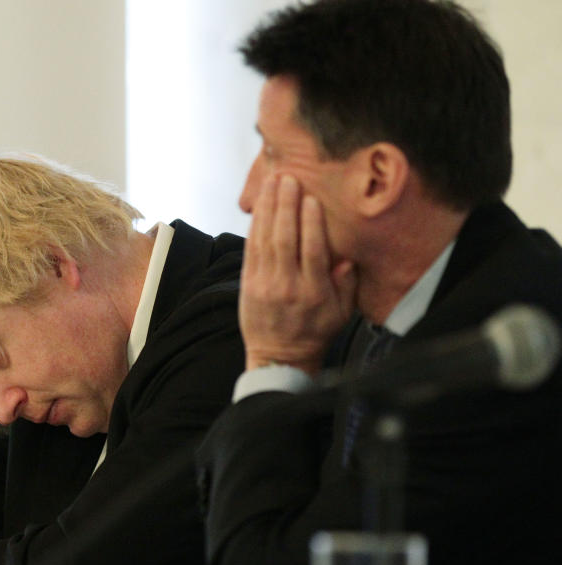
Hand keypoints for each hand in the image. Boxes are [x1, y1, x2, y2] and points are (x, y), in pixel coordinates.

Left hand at [240, 174, 356, 374]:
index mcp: (314, 293)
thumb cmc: (315, 331)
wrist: (279, 357)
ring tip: (272, 181)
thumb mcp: (342, 313)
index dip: (311, 224)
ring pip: (265, 240)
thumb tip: (348, 255)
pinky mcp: (248, 283)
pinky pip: (250, 248)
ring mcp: (264, 284)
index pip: (312, 252)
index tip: (312, 199)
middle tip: (288, 177)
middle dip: (286, 206)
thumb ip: (347, 284)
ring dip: (268, 208)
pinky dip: (254, 225)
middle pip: (284, 239)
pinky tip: (259, 205)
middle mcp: (287, 286)